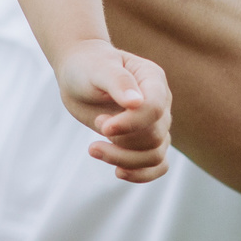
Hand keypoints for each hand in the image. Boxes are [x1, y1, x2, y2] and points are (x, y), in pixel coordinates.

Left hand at [54, 38, 173, 181]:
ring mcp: (156, 123)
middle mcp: (161, 102)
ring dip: (123, 159)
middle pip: (154, 137)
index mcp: (153, 79)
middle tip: (97, 123)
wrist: (80, 74)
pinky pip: (157, 165)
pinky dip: (140, 174)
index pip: (155, 109)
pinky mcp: (144, 140)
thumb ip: (118, 82)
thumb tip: (136, 103)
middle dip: (121, 141)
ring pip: (155, 155)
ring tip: (93, 148)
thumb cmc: (88, 66)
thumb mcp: (98, 68)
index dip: (131, 123)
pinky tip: (117, 171)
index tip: (103, 126)